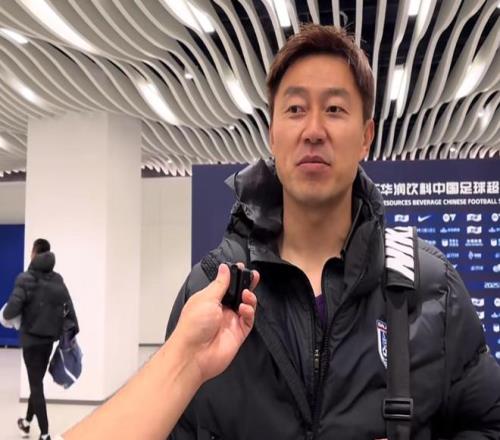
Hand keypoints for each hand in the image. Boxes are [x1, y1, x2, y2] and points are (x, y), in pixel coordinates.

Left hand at [171, 263, 258, 383]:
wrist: (193, 355)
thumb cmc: (193, 325)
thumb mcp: (206, 298)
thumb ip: (220, 284)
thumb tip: (224, 268)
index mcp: (209, 299)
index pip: (225, 284)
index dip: (234, 276)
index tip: (242, 267)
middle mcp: (220, 309)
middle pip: (238, 294)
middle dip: (246, 285)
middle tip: (254, 276)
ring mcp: (230, 321)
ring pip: (246, 306)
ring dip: (249, 298)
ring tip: (247, 295)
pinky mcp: (238, 333)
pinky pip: (248, 320)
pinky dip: (249, 312)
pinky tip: (244, 309)